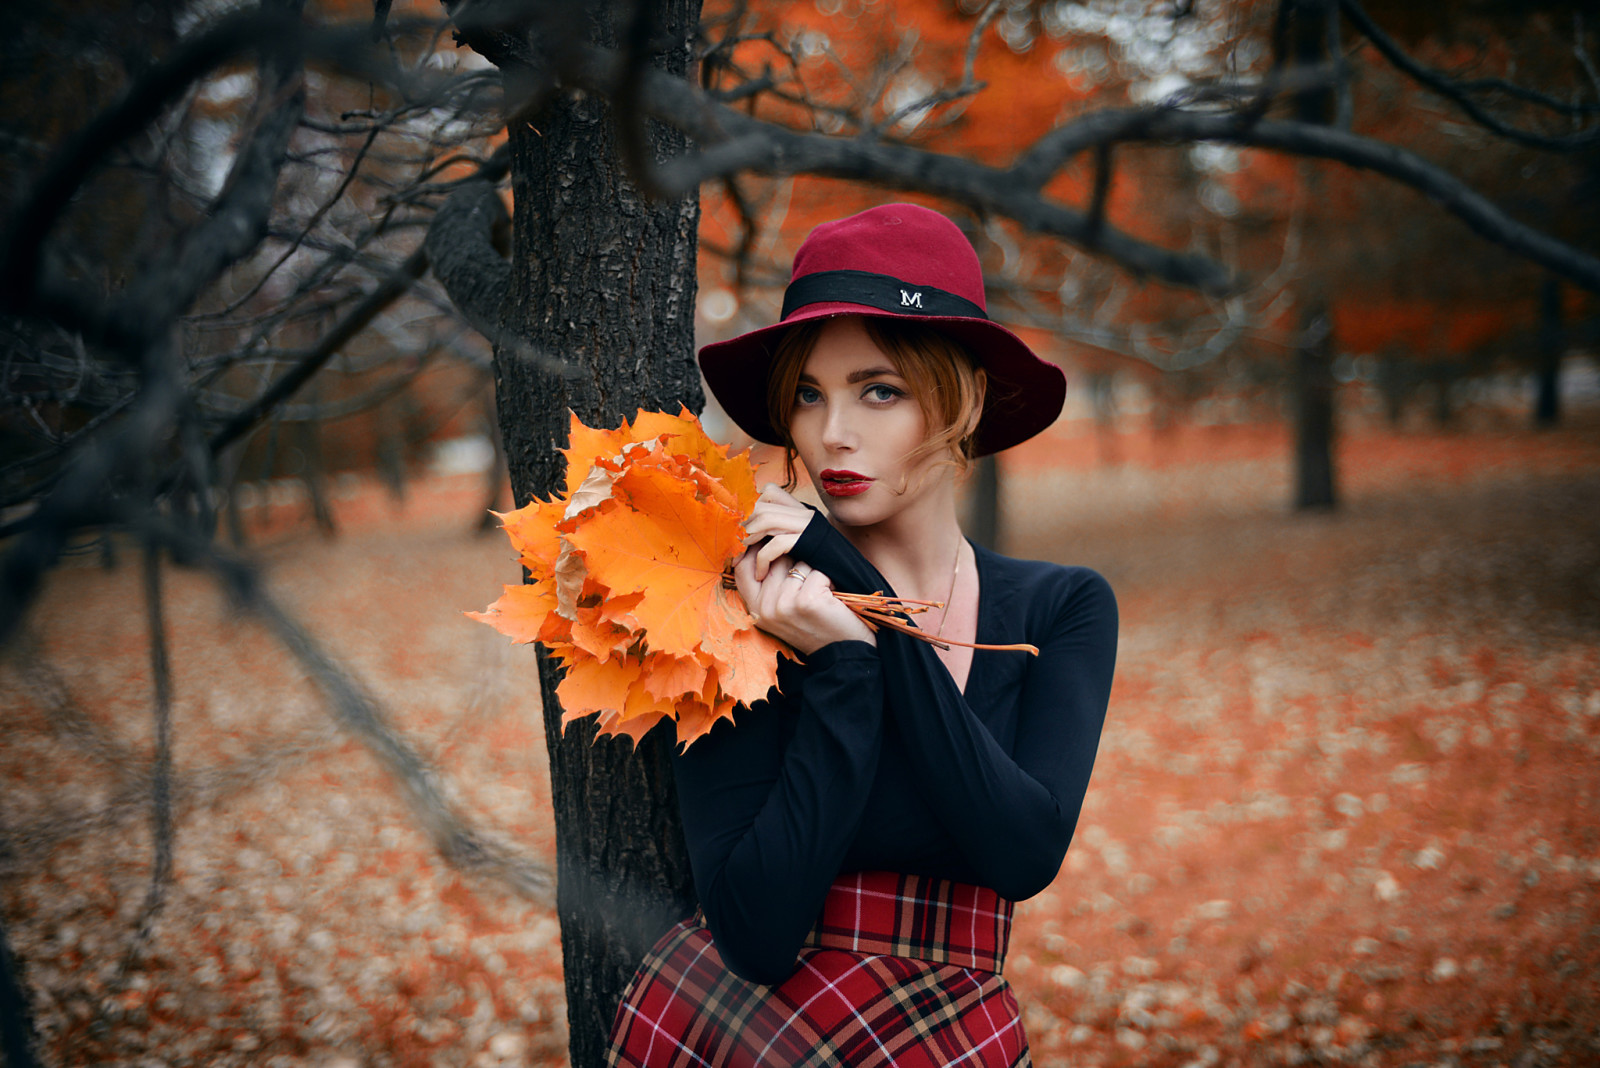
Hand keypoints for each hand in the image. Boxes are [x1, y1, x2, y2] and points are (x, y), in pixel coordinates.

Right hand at [733, 550, 874, 654]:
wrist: (842, 654)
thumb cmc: (815, 624)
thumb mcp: (783, 607)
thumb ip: (770, 582)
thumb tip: (765, 541)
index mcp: (754, 608)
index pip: (742, 567)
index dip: (756, 550)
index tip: (774, 545)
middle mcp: (764, 607)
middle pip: (775, 559)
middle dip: (795, 562)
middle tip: (808, 586)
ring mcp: (783, 604)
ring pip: (798, 563)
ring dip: (814, 572)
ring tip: (821, 595)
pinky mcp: (805, 601)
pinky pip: (817, 571)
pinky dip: (829, 580)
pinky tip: (832, 598)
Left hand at [742, 483, 815, 580]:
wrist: (853, 578)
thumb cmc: (823, 566)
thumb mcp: (800, 544)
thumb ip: (781, 534)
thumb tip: (750, 534)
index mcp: (801, 510)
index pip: (769, 491)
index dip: (751, 508)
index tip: (742, 530)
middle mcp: (805, 513)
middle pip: (762, 504)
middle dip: (744, 525)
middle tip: (737, 545)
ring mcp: (809, 526)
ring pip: (766, 519)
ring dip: (749, 539)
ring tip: (743, 557)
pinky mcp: (810, 543)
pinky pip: (777, 543)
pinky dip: (762, 559)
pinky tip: (761, 573)